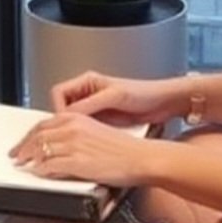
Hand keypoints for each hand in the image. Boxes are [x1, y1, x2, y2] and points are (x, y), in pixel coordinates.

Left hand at [9, 113, 154, 188]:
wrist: (140, 157)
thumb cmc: (125, 149)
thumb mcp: (96, 132)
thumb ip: (76, 135)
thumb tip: (59, 145)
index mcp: (77, 118)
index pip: (44, 124)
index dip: (29, 135)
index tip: (23, 143)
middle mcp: (73, 127)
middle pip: (38, 135)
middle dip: (23, 146)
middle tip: (16, 155)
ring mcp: (74, 144)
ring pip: (40, 149)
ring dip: (28, 158)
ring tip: (24, 165)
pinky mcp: (77, 161)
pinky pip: (50, 165)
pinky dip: (41, 170)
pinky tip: (39, 173)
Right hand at [50, 70, 193, 126]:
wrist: (163, 103)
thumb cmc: (144, 92)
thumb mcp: (114, 96)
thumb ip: (90, 103)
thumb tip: (70, 114)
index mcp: (88, 81)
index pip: (59, 93)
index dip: (57, 107)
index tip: (62, 121)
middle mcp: (89, 93)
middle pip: (62, 107)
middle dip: (61, 120)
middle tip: (63, 133)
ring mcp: (95, 108)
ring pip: (72, 120)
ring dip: (72, 129)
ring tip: (76, 138)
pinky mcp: (102, 121)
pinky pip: (85, 128)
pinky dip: (83, 135)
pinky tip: (89, 140)